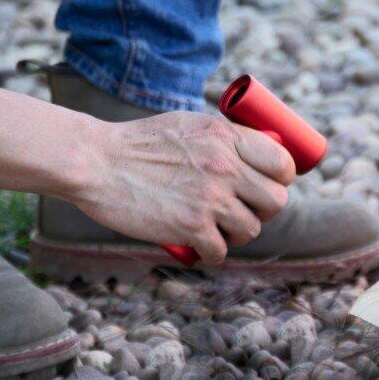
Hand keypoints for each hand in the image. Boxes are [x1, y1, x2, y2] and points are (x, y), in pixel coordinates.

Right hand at [72, 112, 294, 263]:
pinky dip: (214, 254)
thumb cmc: (140, 143)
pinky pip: (222, 251)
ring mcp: (210, 198)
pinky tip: (204, 248)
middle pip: (276, 200)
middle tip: (246, 210)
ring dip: (238, 234)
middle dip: (265, 210)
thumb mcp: (191, 125)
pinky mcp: (191, 226)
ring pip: (252, 229)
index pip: (282, 162)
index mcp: (228, 137)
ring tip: (220, 229)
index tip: (271, 184)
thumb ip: (225, 140)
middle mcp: (225, 166)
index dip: (282, 178)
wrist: (96, 162)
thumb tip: (258, 155)